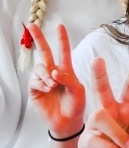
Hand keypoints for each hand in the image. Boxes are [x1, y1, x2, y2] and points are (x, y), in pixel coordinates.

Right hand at [27, 23, 85, 137]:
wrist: (68, 122)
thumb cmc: (76, 105)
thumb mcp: (78, 90)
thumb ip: (68, 79)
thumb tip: (54, 71)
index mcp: (66, 70)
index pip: (64, 51)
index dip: (62, 39)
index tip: (60, 25)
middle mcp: (53, 72)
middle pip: (44, 52)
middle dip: (38, 38)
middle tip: (31, 25)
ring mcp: (43, 80)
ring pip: (39, 67)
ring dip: (46, 74)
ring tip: (53, 84)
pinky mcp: (35, 90)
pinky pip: (34, 81)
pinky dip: (41, 83)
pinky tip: (48, 88)